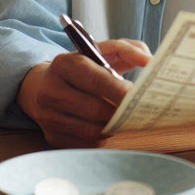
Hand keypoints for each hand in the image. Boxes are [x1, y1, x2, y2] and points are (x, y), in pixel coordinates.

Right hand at [18, 39, 151, 147]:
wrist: (44, 87)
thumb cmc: (82, 69)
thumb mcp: (101, 52)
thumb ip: (128, 50)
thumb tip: (150, 61)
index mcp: (64, 64)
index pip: (96, 80)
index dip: (120, 91)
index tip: (138, 96)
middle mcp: (51, 90)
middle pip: (95, 109)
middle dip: (120, 112)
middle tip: (136, 110)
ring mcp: (48, 116)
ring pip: (92, 130)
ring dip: (112, 126)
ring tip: (120, 117)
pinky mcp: (52, 136)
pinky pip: (86, 144)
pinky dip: (101, 138)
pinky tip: (104, 127)